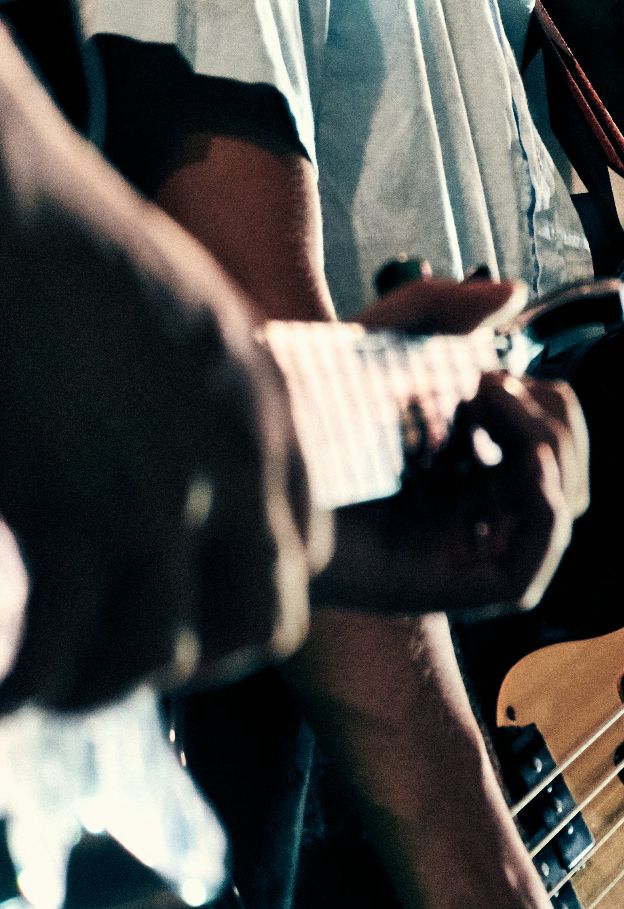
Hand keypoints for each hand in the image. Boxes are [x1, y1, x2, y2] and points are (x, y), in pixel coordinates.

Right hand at [0, 156, 316, 710]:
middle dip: (199, 659)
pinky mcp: (74, 514)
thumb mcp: (194, 325)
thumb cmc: (76, 249)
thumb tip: (182, 459)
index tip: (187, 602)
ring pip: (164, 651)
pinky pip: (68, 643)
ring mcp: (159, 499)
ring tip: (54, 689)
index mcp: (270, 422)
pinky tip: (7, 693)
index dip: (247, 594)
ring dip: (108, 684)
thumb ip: (211, 406)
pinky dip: (34, 682)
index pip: (302, 552)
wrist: (9, 207)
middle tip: (130, 666)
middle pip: (259, 623)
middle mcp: (235, 472)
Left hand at [308, 276, 589, 614]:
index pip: (555, 443)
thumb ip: (440, 310)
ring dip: (551, 450)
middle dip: (554, 421)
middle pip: (570, 476)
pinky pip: (527, 572)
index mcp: (467, 464)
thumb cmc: (300, 417)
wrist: (244, 468)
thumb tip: (515, 292)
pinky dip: (546, 517)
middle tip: (490, 388)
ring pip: (560, 515)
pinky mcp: (447, 589)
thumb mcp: (377, 344)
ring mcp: (464, 551)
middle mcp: (473, 510)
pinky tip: (527, 468)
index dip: (547, 402)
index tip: (492, 372)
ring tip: (491, 411)